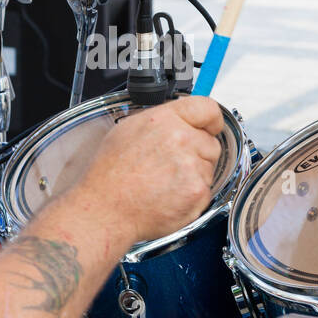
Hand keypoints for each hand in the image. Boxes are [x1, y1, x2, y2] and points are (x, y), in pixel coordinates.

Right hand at [67, 96, 224, 244]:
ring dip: (194, 174)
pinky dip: (192, 195)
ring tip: (165, 182)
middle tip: (173, 165)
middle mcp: (181, 139)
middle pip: (211, 142)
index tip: (211, 126)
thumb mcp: (127, 130)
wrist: (106, 209)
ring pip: (209, 167)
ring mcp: (191, 166)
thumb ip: (160, 121)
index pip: (207, 108)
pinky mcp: (197, 191)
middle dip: (198, 152)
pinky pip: (206, 189)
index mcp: (164, 120)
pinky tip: (169, 195)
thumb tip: (178, 120)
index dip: (211, 119)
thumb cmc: (110, 175)